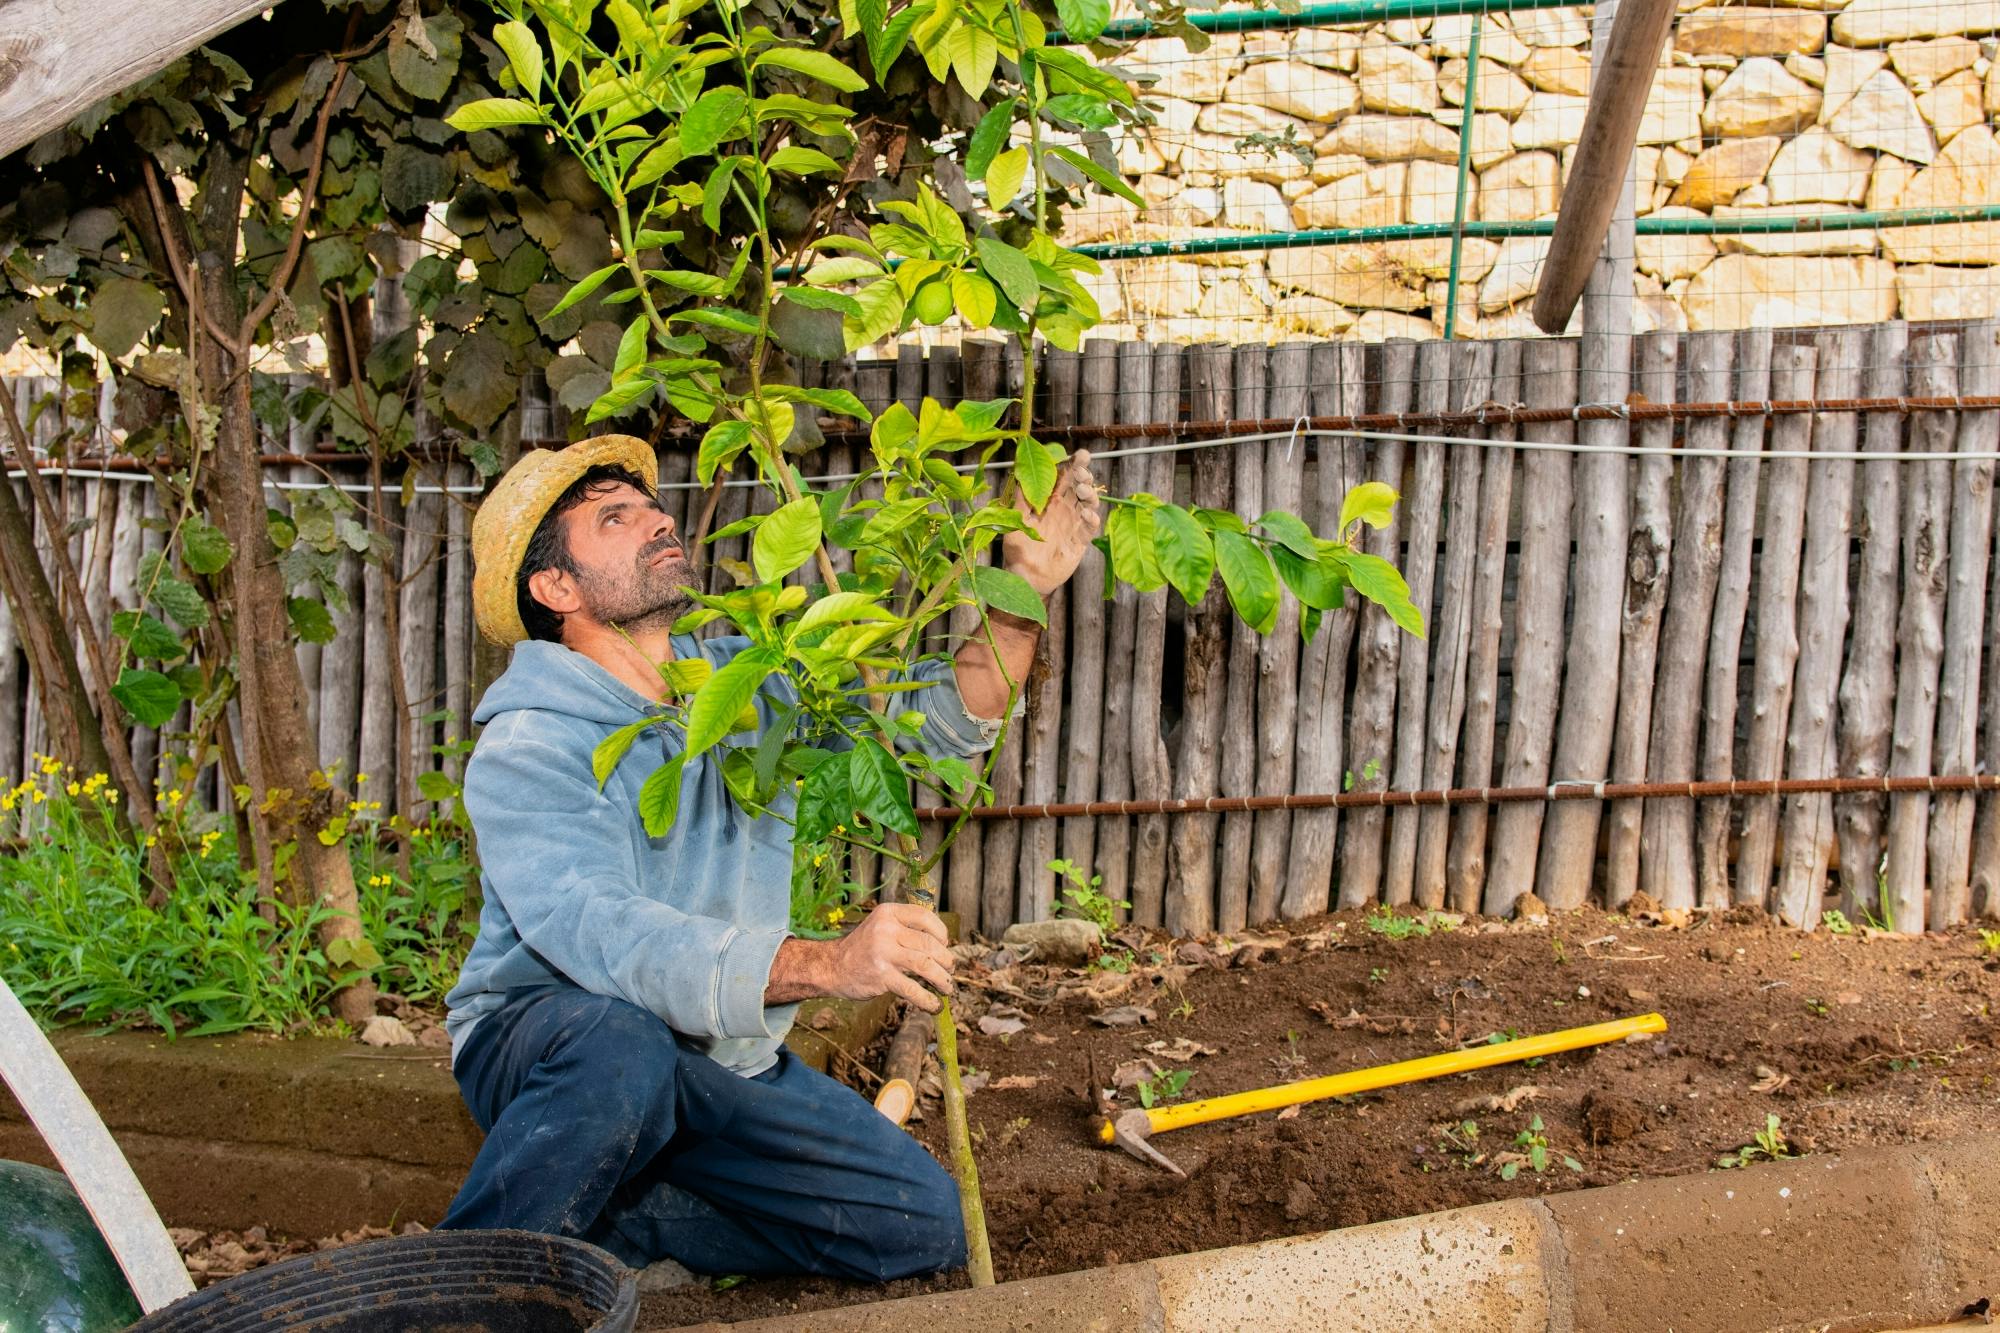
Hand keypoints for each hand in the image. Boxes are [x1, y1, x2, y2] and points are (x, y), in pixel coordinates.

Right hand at [826, 902, 955, 1012]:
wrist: (832, 967)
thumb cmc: (863, 948)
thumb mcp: (881, 927)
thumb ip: (906, 930)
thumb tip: (943, 945)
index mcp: (888, 913)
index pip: (925, 917)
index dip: (941, 933)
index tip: (945, 946)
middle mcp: (886, 929)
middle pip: (930, 944)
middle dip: (946, 960)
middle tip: (949, 970)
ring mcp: (883, 953)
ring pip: (926, 966)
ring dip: (943, 979)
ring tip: (947, 988)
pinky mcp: (882, 976)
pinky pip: (913, 989)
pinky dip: (928, 999)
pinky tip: (934, 1005)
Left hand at [1003, 449, 1102, 596]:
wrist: (1025, 575)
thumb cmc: (1017, 548)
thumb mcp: (1015, 520)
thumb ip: (1020, 498)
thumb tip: (1019, 472)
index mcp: (1050, 501)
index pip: (1065, 477)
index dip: (1074, 464)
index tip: (1080, 454)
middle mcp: (1064, 509)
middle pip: (1079, 486)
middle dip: (1084, 475)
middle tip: (1082, 470)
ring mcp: (1073, 524)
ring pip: (1089, 503)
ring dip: (1089, 494)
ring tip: (1082, 490)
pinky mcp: (1079, 541)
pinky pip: (1090, 528)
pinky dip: (1092, 519)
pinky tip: (1088, 514)